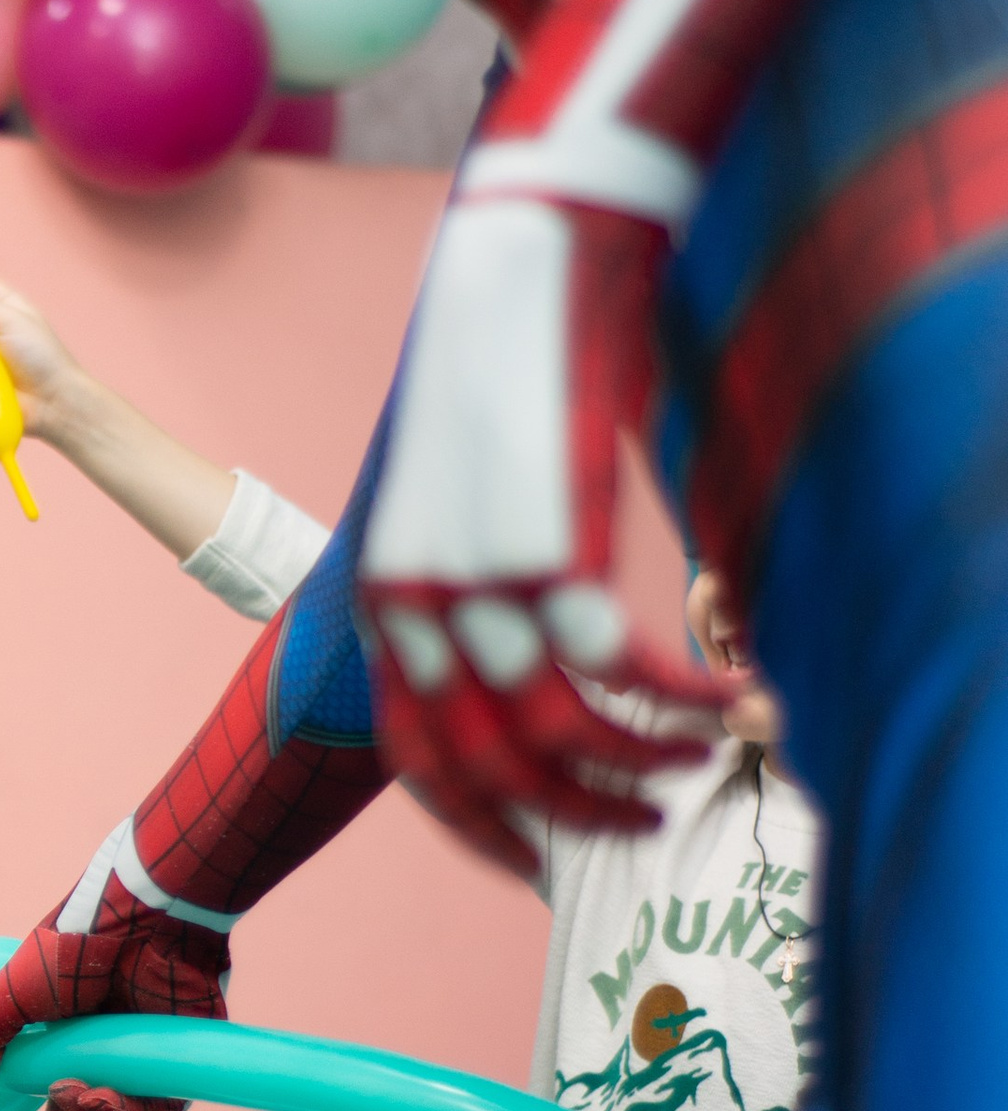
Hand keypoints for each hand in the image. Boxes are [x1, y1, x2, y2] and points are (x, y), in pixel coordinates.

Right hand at [0, 901, 226, 1110]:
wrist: (137, 919)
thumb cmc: (72, 948)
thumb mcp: (8, 995)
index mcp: (68, 1039)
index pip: (60, 1099)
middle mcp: (107, 1051)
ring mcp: (144, 1053)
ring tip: (75, 1098)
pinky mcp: (179, 1054)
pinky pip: (161, 1105)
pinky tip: (101, 1098)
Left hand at [359, 192, 717, 869]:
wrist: (524, 254)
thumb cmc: (503, 363)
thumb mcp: (458, 488)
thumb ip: (471, 570)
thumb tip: (517, 631)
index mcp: (381, 589)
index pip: (415, 756)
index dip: (477, 823)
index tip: (530, 856)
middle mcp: (412, 601)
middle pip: (488, 766)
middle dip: (570, 817)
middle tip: (639, 825)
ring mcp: (477, 582)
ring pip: (558, 738)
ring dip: (638, 769)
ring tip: (697, 759)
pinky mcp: (553, 553)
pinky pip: (624, 677)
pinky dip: (683, 704)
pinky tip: (729, 699)